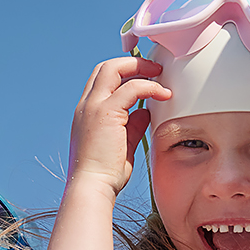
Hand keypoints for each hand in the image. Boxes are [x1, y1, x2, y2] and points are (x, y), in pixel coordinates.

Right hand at [67, 55, 171, 196]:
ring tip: (160, 75)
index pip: (102, 79)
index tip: (143, 77)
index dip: (123, 72)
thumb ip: (133, 126)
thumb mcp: (123, 145)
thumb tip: (146, 112)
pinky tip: (164, 95)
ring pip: (115, 68)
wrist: (92, 187)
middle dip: (132, 63)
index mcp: (86, 112)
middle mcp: (86, 105)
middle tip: (155, 69)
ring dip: (141, 67)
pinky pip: (132, 87)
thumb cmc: (105, 174)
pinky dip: (150, 87)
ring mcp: (93, 106)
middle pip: (106, 67)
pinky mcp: (106, 112)